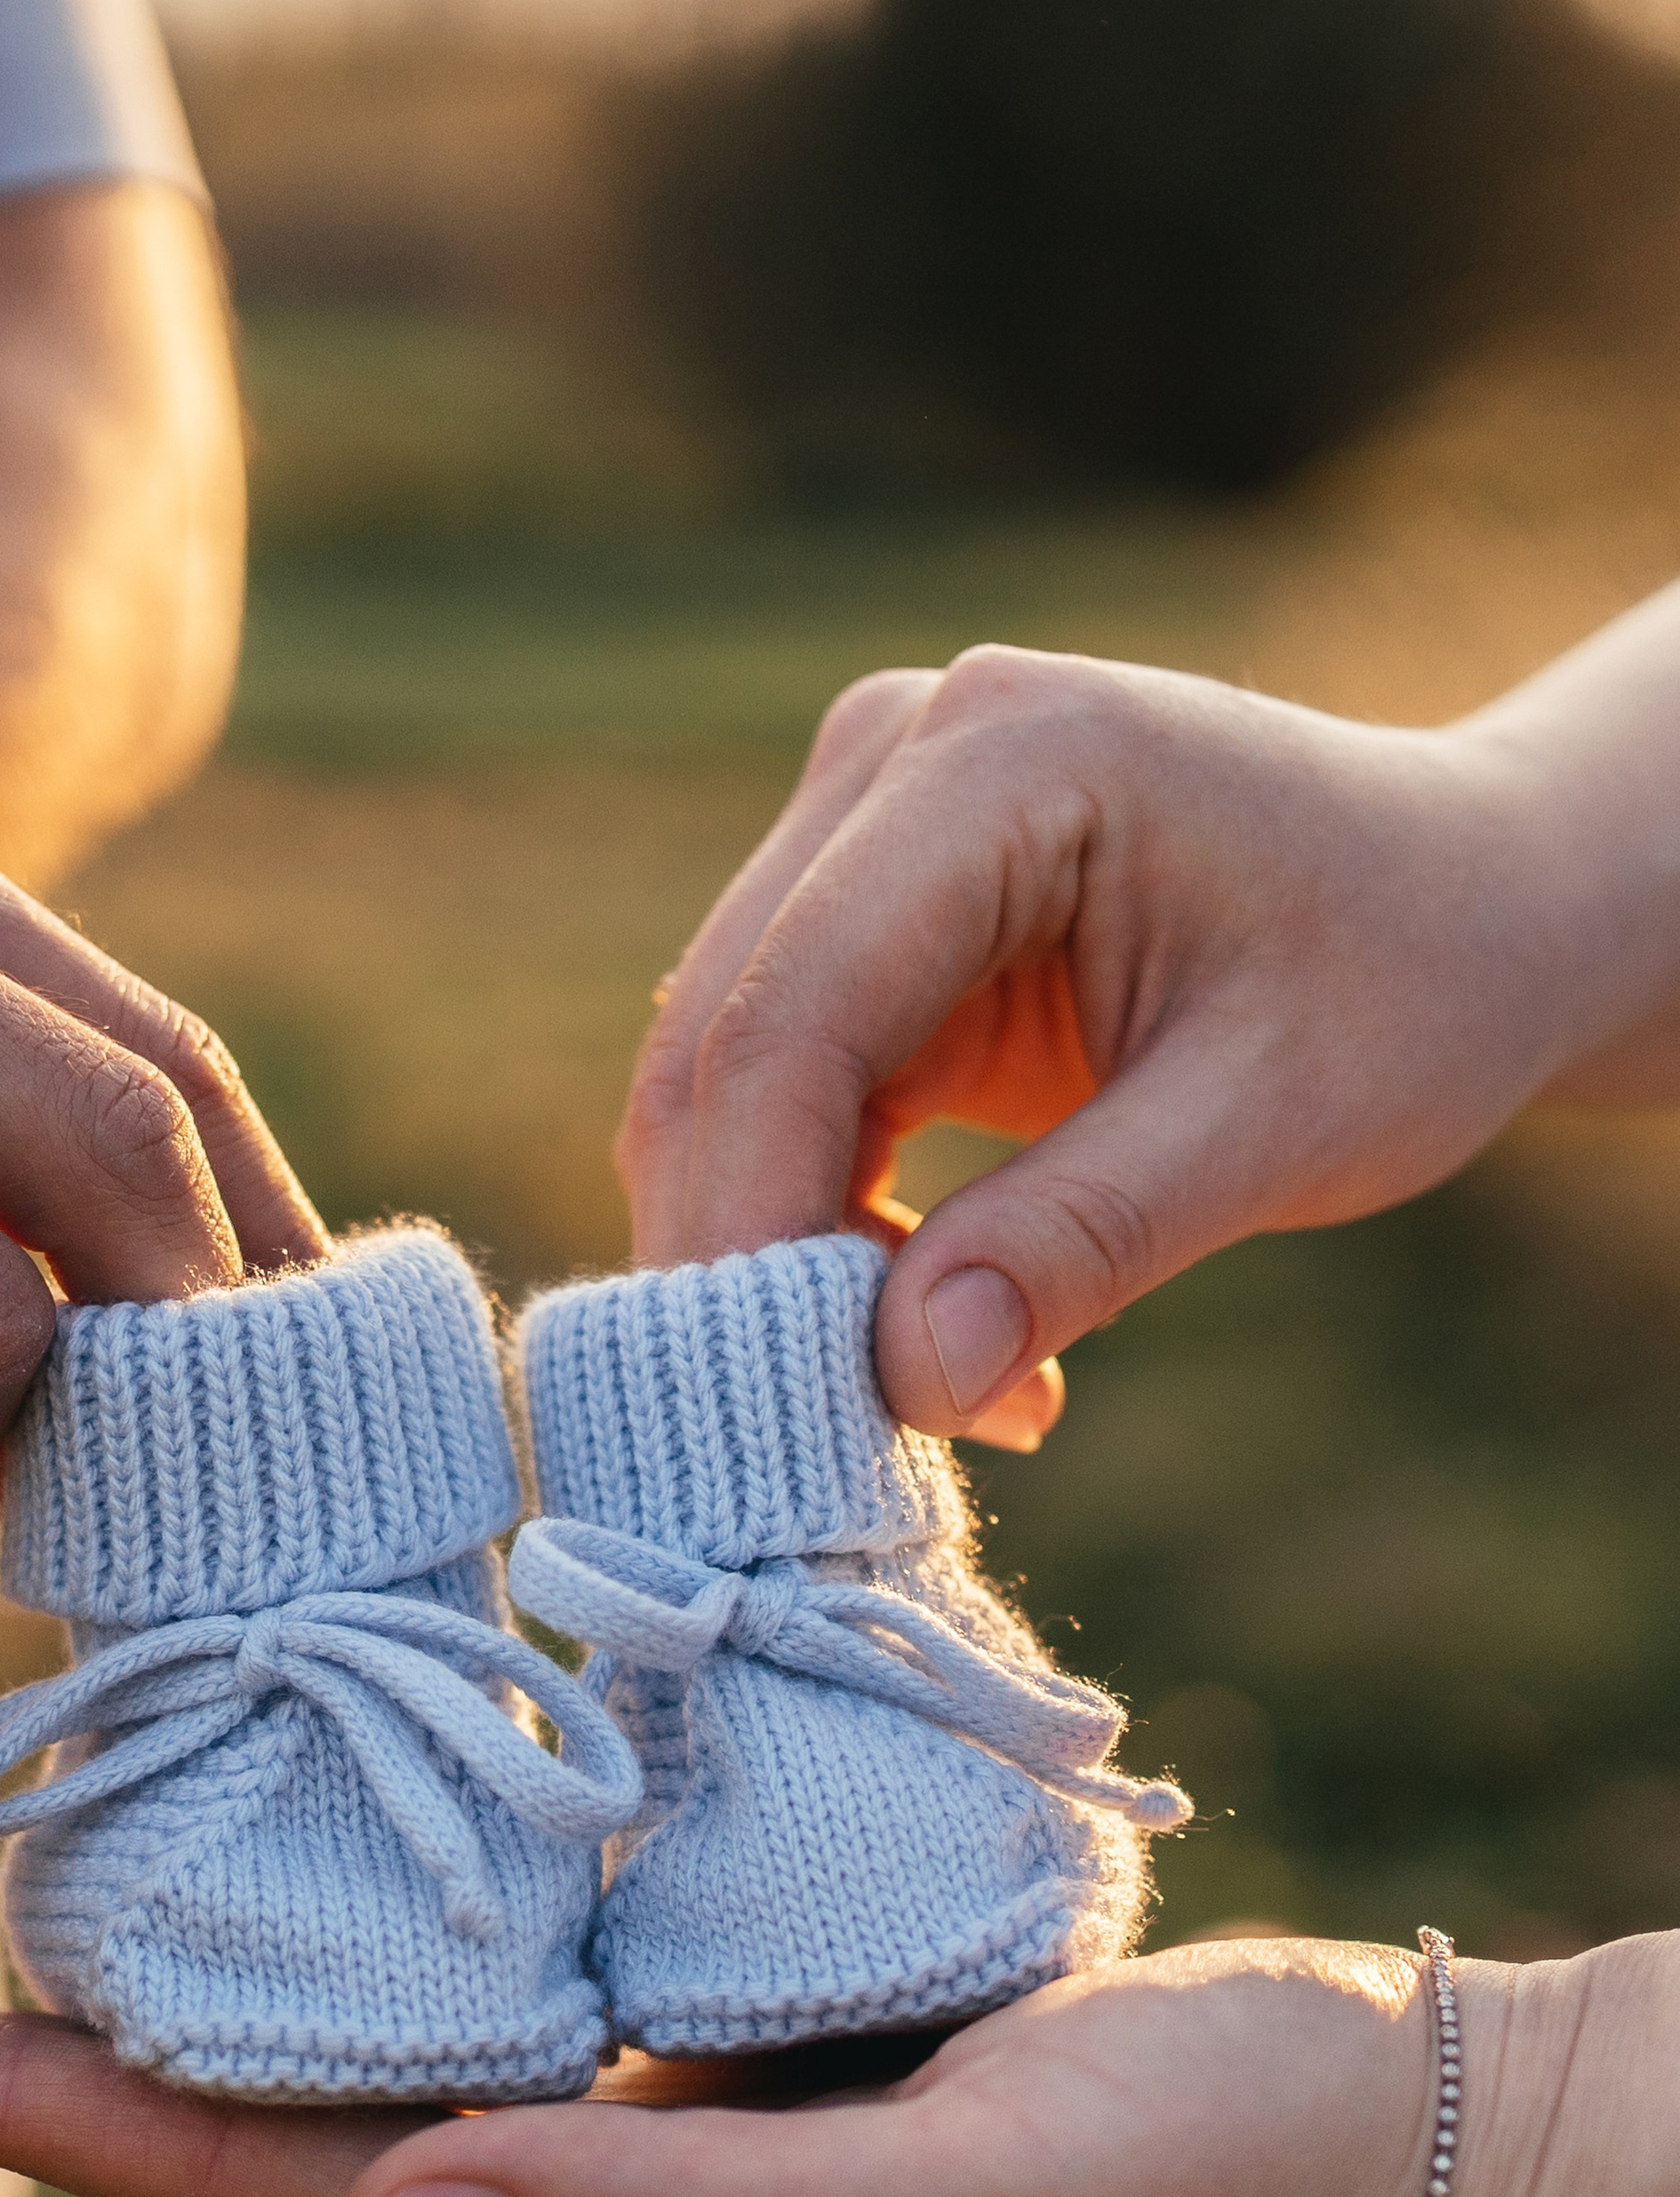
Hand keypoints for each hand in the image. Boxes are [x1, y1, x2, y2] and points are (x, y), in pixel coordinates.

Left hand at [0, 1933, 1679, 2196]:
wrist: (1339, 2141)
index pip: (266, 2191)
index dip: (48, 2125)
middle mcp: (577, 2180)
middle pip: (257, 2111)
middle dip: (35, 2056)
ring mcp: (636, 2086)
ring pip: (355, 2014)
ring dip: (172, 1955)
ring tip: (6, 1869)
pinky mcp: (712, 1993)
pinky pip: (494, 1935)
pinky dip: (363, 1874)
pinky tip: (294, 1790)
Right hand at [616, 646, 1652, 1436]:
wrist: (1471, 907)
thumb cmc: (1412, 983)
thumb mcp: (1277, 1120)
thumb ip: (1085, 1237)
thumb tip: (906, 1378)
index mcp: (1004, 752)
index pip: (797, 1009)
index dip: (758, 1216)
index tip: (776, 1402)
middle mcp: (898, 759)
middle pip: (727, 1041)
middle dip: (752, 1257)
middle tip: (830, 1444)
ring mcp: (866, 828)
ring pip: (725, 1081)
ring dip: (782, 1257)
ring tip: (933, 1398)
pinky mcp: (866, 918)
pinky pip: (783, 1098)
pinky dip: (823, 1231)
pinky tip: (937, 1333)